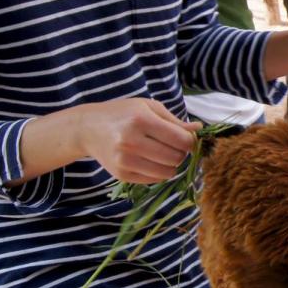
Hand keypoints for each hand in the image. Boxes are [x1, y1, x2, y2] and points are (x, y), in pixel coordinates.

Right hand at [75, 98, 201, 184]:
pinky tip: (151, 160)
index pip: (181, 140)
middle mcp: (131, 141)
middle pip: (176, 158)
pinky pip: (154, 180)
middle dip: (181, 153)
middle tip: (175, 146)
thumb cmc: (122, 113)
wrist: (88, 128)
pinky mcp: (121, 174)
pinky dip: (159, 172)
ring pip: (167, 172)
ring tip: (164, 153)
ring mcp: (125, 160)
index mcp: (141, 120)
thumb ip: (174, 121)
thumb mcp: (148, 107)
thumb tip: (199, 129)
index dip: (191, 142)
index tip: (188, 139)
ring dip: (172, 165)